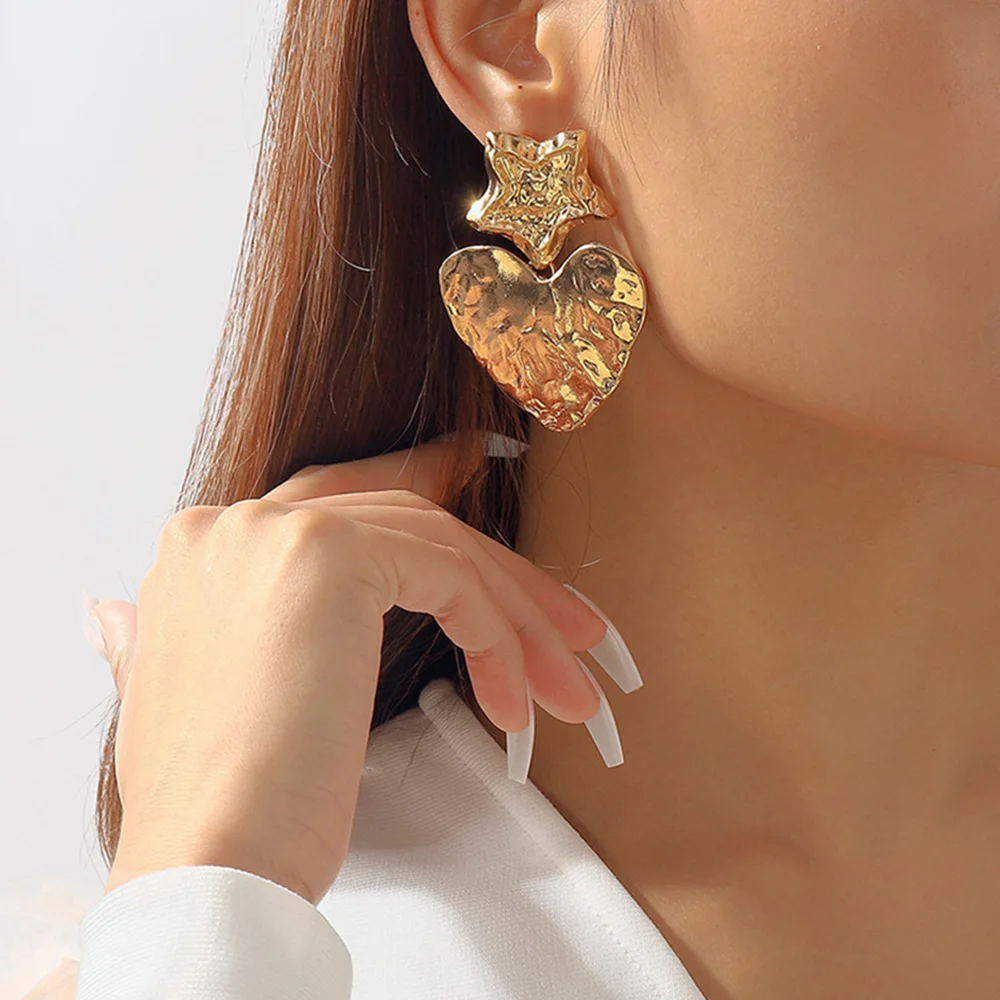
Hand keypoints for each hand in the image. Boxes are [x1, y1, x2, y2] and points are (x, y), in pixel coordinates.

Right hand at [91, 436, 606, 904]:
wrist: (209, 860)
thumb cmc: (218, 803)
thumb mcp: (182, 697)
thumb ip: (154, 636)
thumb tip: (114, 618)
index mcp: (203, 551)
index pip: (334, 502)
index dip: (411, 482)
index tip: (468, 470)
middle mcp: (234, 524)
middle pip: (401, 522)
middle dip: (495, 578)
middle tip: (563, 629)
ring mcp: (277, 531)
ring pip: (438, 546)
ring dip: (517, 618)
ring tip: (565, 685)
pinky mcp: (329, 555)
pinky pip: (450, 578)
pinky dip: (496, 635)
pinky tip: (512, 698)